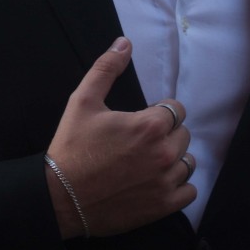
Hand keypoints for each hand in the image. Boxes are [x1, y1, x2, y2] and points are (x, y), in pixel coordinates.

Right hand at [45, 37, 195, 237]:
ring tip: (150, 160)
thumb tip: (125, 43)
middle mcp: (164, 154)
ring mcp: (165, 183)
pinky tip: (158, 181)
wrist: (60, 198)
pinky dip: (178, 186)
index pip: (176, 109)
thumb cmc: (72, 147)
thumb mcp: (83, 100)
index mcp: (150, 126)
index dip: (161, 111)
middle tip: (142, 139)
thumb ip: (106, 68)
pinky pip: (189, 192)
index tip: (144, 118)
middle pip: (184, 134)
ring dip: (174, 158)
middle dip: (167, 133)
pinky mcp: (162, 206)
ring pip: (188, 162)